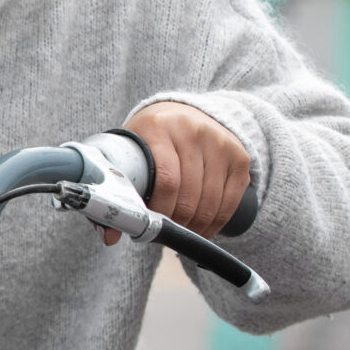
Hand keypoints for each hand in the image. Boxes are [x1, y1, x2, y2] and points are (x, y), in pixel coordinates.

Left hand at [107, 102, 252, 245]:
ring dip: (195, 228)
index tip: (150, 225)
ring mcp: (220, 143)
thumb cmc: (147, 142)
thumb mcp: (127, 154)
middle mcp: (194, 131)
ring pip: (211, 203)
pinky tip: (202, 229)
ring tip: (180, 232)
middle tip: (164, 233)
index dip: (161, 211)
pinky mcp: (239, 157)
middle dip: (177, 224)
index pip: (167, 181)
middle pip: (190, 196)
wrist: (181, 113)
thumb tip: (110, 237)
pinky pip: (230, 202)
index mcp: (159, 128)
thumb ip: (115, 192)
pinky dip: (215, 223)